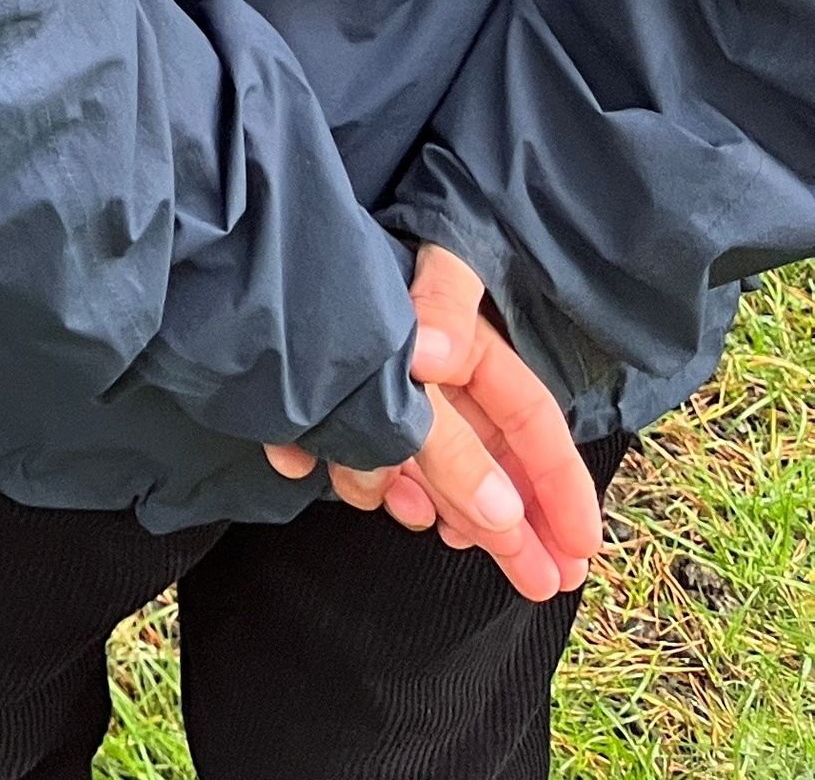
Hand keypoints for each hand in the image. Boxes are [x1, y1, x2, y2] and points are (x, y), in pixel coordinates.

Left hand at [265, 249, 601, 604]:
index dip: (561, 489)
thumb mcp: (414, 343)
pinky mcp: (324, 390)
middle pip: (483, 457)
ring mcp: (380, 383)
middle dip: (510, 524)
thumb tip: (497, 510)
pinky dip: (338, 462)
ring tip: (408, 513)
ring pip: (415, 461)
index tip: (581, 555)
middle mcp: (430, 369)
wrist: (245, 240)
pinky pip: (346, 443)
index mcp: (467, 346)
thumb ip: (451, 431)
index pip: (533, 424)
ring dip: (414, 492)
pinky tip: (309, 465)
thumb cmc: (339, 269)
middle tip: (537, 586)